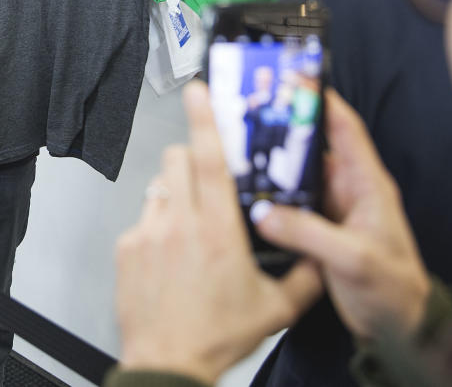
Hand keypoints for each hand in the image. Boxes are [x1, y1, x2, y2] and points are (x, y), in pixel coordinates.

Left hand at [114, 82, 322, 382]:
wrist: (168, 364)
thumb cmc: (216, 338)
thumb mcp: (276, 309)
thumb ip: (306, 275)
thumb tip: (323, 255)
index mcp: (219, 232)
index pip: (210, 159)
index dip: (205, 119)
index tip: (200, 92)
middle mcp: (180, 225)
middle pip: (180, 159)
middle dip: (194, 158)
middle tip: (209, 180)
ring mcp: (149, 234)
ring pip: (161, 185)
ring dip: (177, 193)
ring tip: (192, 226)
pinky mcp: (127, 247)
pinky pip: (144, 217)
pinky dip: (158, 225)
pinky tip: (171, 254)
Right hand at [254, 89, 430, 337]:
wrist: (399, 327)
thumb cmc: (394, 292)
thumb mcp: (354, 260)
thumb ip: (310, 235)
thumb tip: (267, 214)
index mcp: (369, 186)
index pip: (345, 129)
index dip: (321, 100)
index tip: (295, 78)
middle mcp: (349, 191)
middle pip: (313, 145)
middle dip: (285, 124)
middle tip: (254, 107)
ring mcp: (332, 208)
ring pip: (297, 172)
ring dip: (274, 159)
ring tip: (243, 142)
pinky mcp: (317, 227)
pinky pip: (289, 199)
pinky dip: (270, 190)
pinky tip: (249, 187)